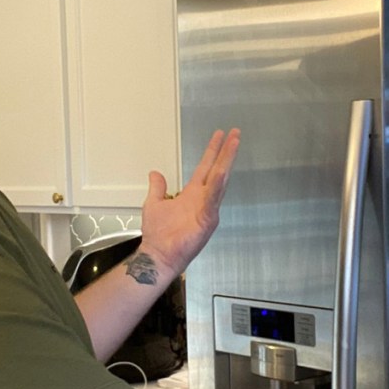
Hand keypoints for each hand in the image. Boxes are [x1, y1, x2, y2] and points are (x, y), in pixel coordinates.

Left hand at [140, 128, 239, 277]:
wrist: (158, 255)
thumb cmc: (158, 235)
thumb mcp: (154, 203)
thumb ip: (158, 188)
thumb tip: (155, 174)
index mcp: (192, 195)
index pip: (205, 168)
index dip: (212, 152)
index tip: (220, 136)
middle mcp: (202, 200)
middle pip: (217, 170)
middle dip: (226, 152)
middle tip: (235, 133)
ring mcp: (207, 209)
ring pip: (219, 181)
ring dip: (226, 162)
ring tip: (233, 144)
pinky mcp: (207, 220)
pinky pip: (213, 199)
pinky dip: (217, 185)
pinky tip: (222, 172)